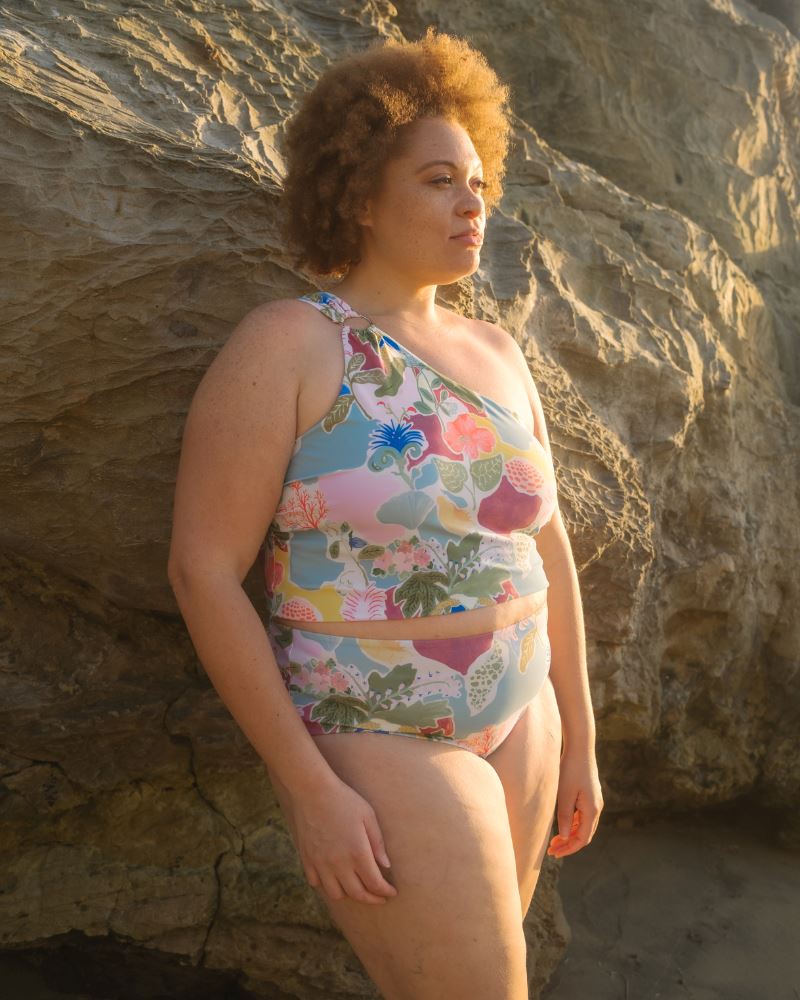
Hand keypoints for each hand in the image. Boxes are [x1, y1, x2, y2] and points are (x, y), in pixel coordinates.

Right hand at [269, 768, 398, 905]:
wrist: (312, 791)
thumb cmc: (344, 800)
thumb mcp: (368, 816)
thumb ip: (378, 843)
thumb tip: (386, 866)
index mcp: (357, 853)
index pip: (375, 884)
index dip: (385, 892)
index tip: (392, 892)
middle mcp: (339, 863)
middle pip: (357, 894)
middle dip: (372, 899)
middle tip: (380, 897)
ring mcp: (321, 863)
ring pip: (336, 894)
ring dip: (349, 894)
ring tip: (357, 887)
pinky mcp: (307, 859)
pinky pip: (316, 882)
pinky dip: (327, 885)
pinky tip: (334, 877)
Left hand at [546, 744, 603, 858]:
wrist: (580, 748)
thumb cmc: (570, 769)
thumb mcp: (564, 794)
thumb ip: (565, 817)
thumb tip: (566, 838)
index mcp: (592, 809)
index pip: (583, 838)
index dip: (569, 848)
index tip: (555, 853)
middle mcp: (596, 807)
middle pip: (584, 834)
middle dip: (569, 844)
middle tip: (552, 850)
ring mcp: (594, 801)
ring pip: (583, 825)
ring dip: (570, 835)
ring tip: (554, 841)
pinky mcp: (589, 795)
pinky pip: (582, 816)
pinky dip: (572, 824)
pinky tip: (561, 825)